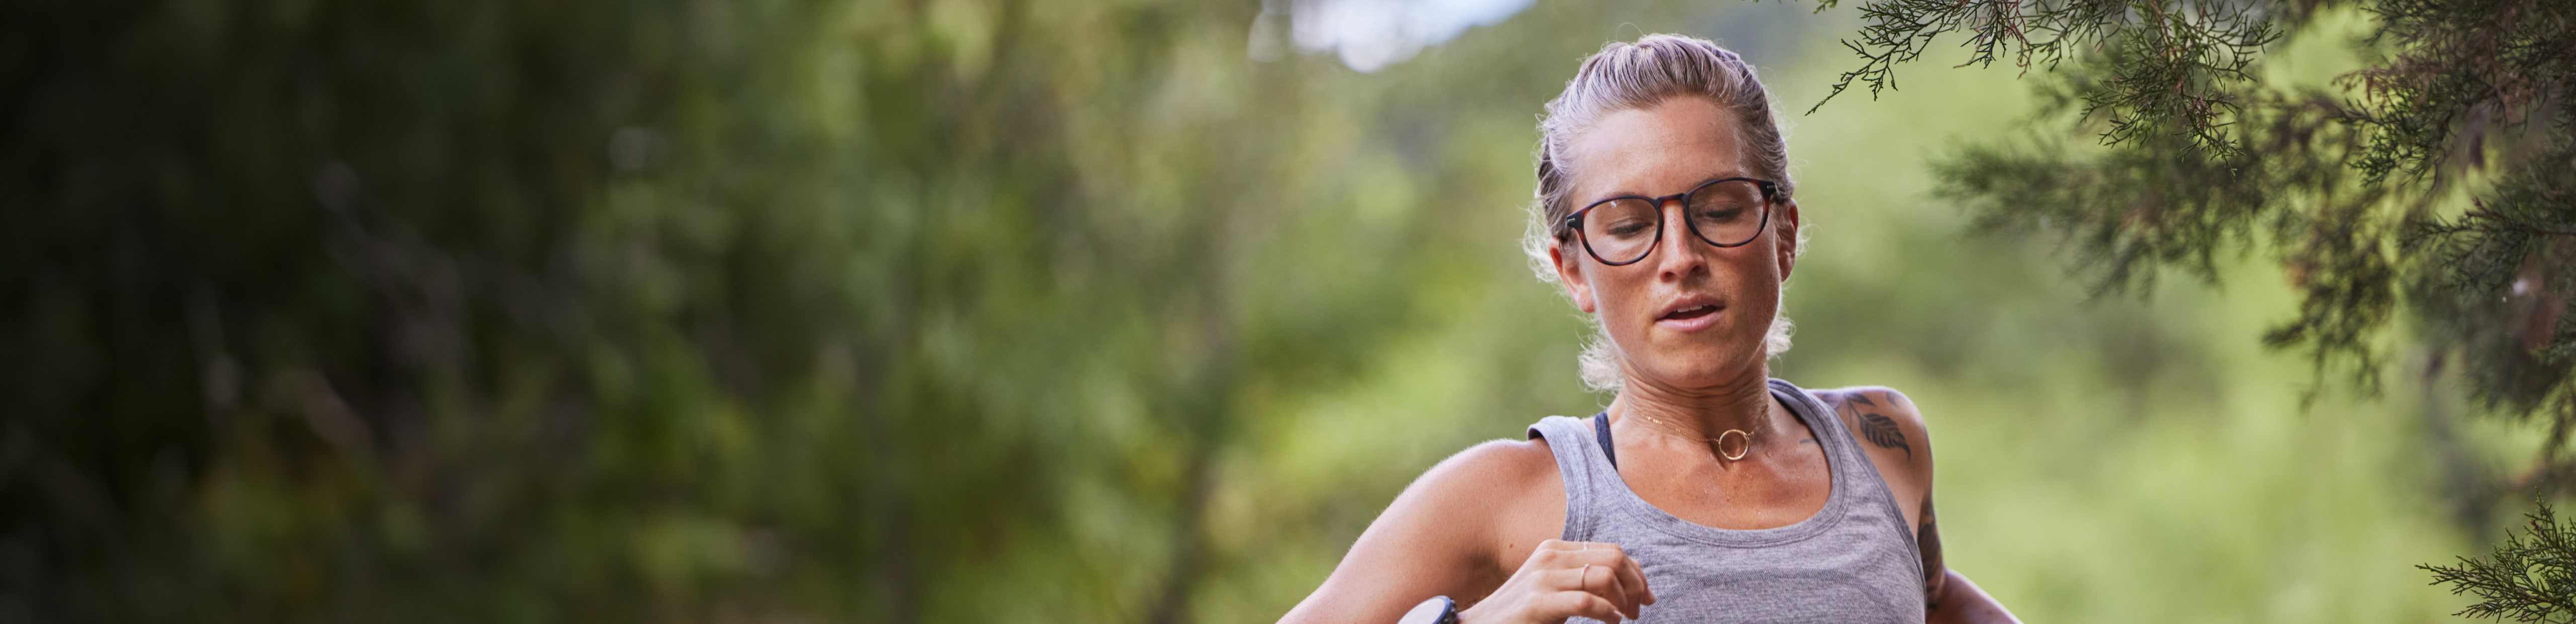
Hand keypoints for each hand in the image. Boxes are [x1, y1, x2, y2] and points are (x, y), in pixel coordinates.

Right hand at [1457, 540, 1654, 623]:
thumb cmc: (1523, 612)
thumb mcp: (1556, 586)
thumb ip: (1585, 576)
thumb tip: (1633, 574)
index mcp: (1556, 549)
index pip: (1612, 550)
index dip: (1638, 573)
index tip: (1646, 598)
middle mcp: (1551, 556)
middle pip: (1614, 559)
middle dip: (1636, 586)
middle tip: (1638, 611)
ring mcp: (1543, 578)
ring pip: (1604, 576)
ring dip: (1624, 600)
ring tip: (1623, 618)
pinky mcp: (1538, 602)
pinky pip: (1586, 600)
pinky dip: (1607, 613)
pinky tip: (1611, 623)